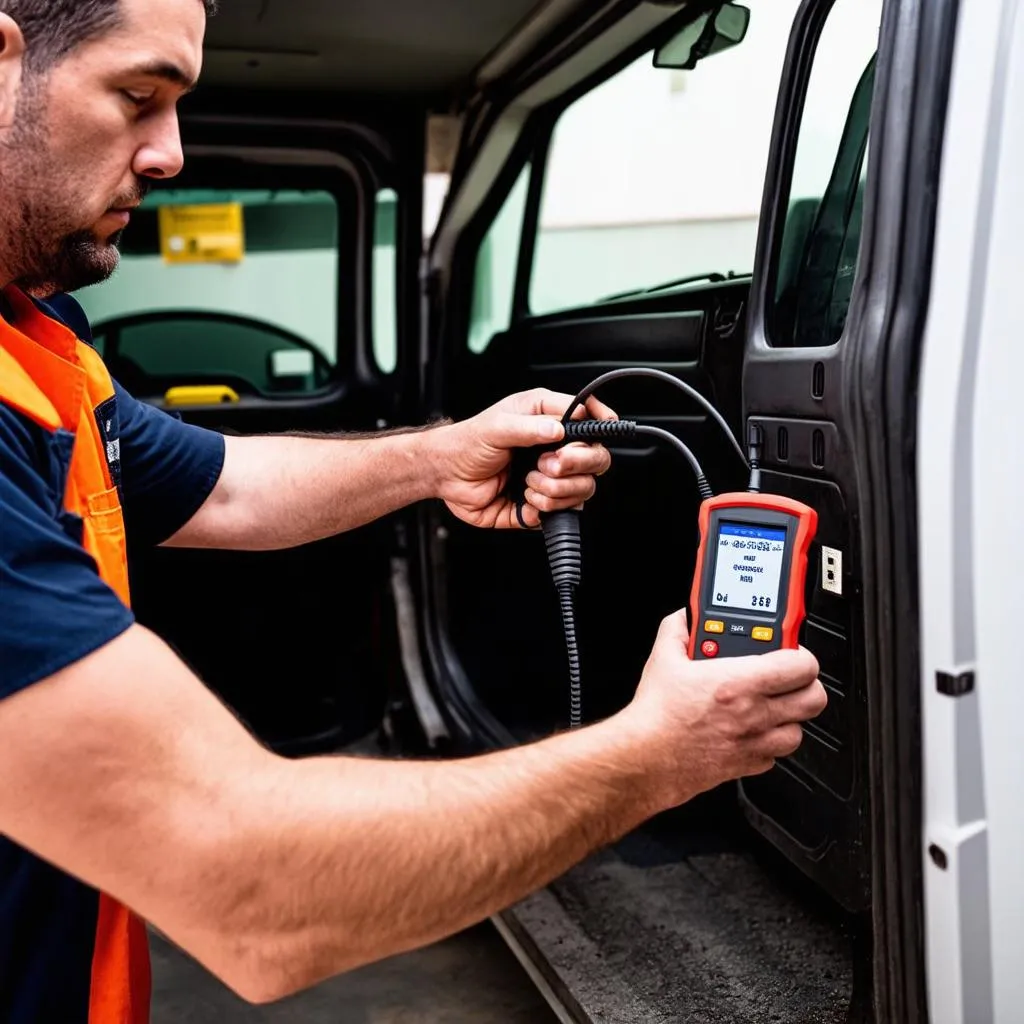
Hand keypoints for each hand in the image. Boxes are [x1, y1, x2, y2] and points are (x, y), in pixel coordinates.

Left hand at [434, 388, 617, 529]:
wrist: (446, 476)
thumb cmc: (467, 444)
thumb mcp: (495, 427)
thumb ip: (529, 427)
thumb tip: (558, 430)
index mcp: (546, 418)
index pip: (589, 416)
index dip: (601, 422)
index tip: (604, 427)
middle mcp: (555, 447)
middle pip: (597, 458)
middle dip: (577, 463)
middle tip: (549, 463)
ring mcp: (552, 477)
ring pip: (584, 488)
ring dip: (556, 488)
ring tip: (529, 481)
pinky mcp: (544, 502)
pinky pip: (562, 511)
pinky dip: (543, 506)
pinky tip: (525, 496)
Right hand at [623, 610, 826, 809]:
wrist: (646, 757)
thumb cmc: (656, 714)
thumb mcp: (662, 658)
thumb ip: (677, 629)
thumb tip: (684, 617)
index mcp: (740, 682)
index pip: (803, 666)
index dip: (802, 655)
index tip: (789, 650)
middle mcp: (755, 714)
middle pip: (814, 698)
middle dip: (805, 684)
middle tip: (787, 678)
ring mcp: (754, 743)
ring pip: (799, 730)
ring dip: (789, 717)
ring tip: (770, 705)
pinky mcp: (746, 766)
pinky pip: (775, 756)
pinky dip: (768, 743)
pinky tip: (750, 731)